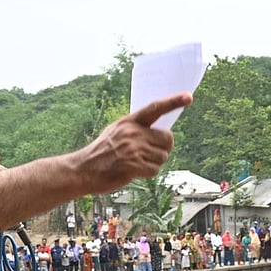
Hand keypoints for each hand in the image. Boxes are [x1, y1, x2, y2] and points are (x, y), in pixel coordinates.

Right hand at [72, 93, 191, 193]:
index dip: (173, 102)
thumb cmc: (102, 152)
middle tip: (149, 153)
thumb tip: (162, 134)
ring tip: (136, 163)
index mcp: (129, 121)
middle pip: (167, 139)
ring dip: (153, 163)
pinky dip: (147, 173)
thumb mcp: (116, 132)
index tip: (188, 97)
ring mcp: (133, 149)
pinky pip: (154, 170)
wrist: (83, 169)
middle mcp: (132, 132)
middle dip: (163, 148)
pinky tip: (134, 171)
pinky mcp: (132, 165)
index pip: (155, 108)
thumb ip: (137, 129)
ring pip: (162, 157)